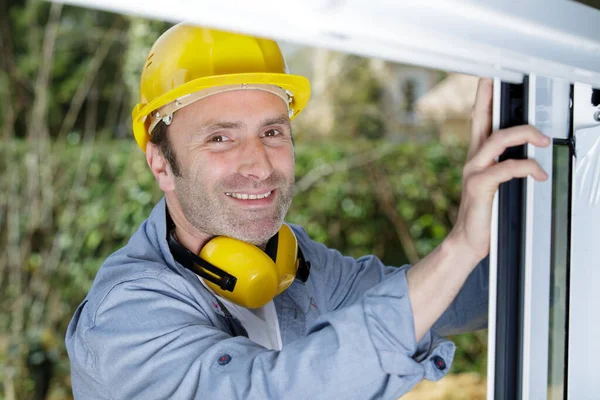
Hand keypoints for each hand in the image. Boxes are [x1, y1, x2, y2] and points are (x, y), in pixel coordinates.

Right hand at [447, 78, 549, 262]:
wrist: (468, 240)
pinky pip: (505, 168)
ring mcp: (474, 171)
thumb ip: (506, 166)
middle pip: (481, 120)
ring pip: (497, 139)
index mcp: (478, 157)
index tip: (488, 79)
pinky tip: (538, 174)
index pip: (480, 120)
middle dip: (487, 97)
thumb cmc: (484, 214)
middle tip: (494, 78)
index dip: (484, 98)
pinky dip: (526, 167)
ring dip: (524, 134)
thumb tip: (529, 152)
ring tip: (543, 140)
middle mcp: (473, 160)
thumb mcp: (495, 184)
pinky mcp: (479, 186)